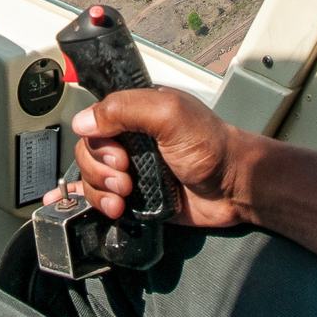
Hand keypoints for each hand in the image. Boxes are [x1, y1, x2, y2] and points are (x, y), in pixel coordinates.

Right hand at [43, 88, 257, 229]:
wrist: (234, 188)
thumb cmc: (211, 147)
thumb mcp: (169, 114)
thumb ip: (125, 109)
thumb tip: (82, 121)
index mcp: (137, 113)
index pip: (94, 120)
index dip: (98, 139)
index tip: (119, 155)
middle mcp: (131, 139)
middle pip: (89, 152)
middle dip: (100, 169)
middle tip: (126, 177)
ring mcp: (132, 169)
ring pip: (91, 178)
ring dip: (101, 190)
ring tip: (125, 197)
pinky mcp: (135, 197)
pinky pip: (100, 198)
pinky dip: (94, 202)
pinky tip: (102, 207)